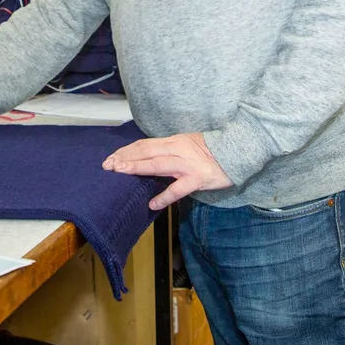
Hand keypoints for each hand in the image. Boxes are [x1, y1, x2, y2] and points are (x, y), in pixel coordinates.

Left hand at [102, 133, 231, 210]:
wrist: (237, 151)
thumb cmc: (211, 151)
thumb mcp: (186, 145)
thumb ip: (168, 150)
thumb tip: (148, 158)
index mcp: (173, 141)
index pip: (144, 144)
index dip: (126, 151)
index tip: (112, 157)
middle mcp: (177, 149)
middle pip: (146, 151)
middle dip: (125, 158)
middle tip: (108, 165)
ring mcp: (187, 164)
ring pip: (157, 164)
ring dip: (137, 167)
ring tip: (121, 172)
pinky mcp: (197, 179)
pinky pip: (178, 189)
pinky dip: (164, 197)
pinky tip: (152, 204)